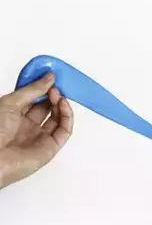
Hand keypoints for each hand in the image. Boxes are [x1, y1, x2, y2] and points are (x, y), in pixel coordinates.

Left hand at [0, 72, 73, 187]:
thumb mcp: (10, 102)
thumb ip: (32, 90)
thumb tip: (49, 78)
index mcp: (13, 115)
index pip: (33, 98)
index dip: (42, 87)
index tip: (49, 77)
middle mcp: (26, 126)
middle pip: (47, 107)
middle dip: (53, 95)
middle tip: (55, 85)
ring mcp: (39, 137)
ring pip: (58, 118)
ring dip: (61, 104)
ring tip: (58, 94)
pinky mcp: (50, 147)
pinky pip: (64, 131)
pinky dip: (67, 117)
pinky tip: (63, 105)